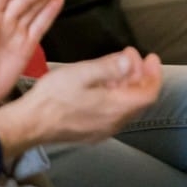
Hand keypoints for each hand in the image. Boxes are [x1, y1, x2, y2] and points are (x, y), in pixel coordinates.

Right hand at [0, 47, 161, 159]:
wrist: (32, 123)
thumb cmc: (54, 96)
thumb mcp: (81, 73)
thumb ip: (109, 67)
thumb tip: (131, 61)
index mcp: (116, 108)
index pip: (148, 93)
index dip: (154, 74)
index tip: (152, 57)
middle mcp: (114, 122)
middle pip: (139, 100)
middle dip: (140, 76)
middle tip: (132, 55)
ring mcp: (103, 129)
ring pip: (126, 106)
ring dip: (128, 85)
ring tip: (119, 65)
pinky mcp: (92, 131)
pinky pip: (114, 113)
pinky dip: (117, 95)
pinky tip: (104, 84)